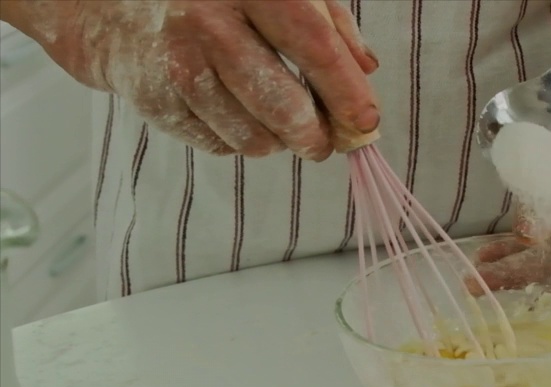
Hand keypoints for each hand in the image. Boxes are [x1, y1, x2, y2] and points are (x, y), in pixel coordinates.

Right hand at [19, 0, 378, 158]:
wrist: (119, 9)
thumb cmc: (218, 0)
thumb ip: (330, 25)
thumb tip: (367, 69)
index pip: (313, 44)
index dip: (346, 90)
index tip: (366, 122)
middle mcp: (210, 20)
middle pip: (284, 105)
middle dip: (315, 137)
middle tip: (325, 144)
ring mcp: (180, 62)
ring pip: (254, 137)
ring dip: (278, 142)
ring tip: (280, 124)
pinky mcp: (157, 99)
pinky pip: (221, 145)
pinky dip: (239, 140)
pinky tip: (233, 112)